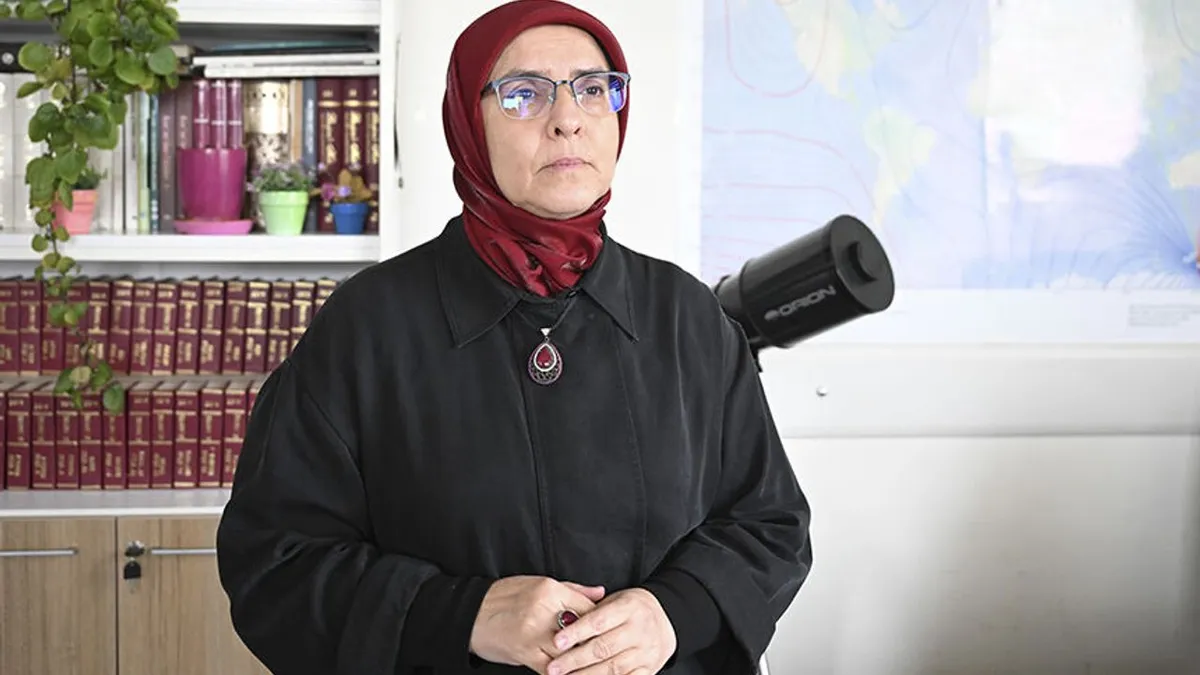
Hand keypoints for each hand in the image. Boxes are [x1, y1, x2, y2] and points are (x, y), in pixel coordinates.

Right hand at [469, 576, 605, 671]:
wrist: (470, 613)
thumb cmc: (504, 597)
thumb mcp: (537, 584)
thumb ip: (572, 590)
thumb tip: (600, 593)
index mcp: (549, 589)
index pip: (587, 608)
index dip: (600, 623)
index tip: (607, 632)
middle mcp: (543, 609)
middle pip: (581, 631)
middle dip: (593, 643)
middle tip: (605, 652)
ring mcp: (534, 633)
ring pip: (569, 652)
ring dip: (580, 661)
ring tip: (591, 665)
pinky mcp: (525, 653)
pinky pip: (552, 668)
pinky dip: (562, 672)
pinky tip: (568, 671)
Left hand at [546, 588, 675, 674]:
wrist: (667, 618)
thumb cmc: (632, 609)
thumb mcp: (616, 600)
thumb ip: (591, 610)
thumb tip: (562, 622)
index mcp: (629, 608)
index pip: (598, 621)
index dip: (577, 632)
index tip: (557, 641)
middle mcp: (639, 630)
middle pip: (603, 648)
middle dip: (574, 660)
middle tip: (553, 668)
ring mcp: (645, 652)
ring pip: (613, 668)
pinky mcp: (649, 669)